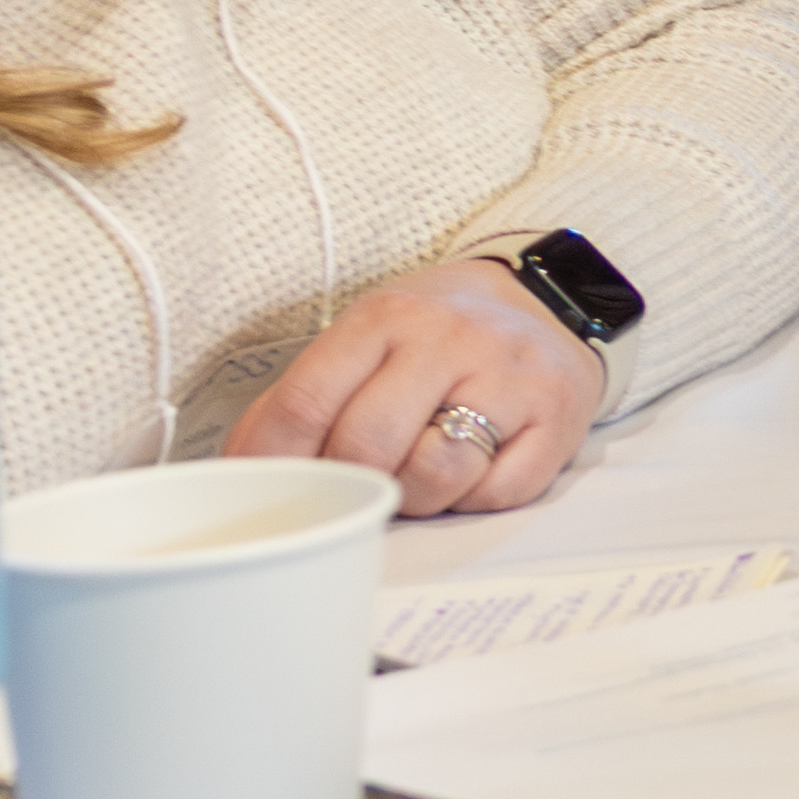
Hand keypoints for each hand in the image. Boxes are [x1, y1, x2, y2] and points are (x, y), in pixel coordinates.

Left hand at [225, 259, 596, 517]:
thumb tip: (242, 467)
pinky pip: (494, 493)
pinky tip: (470, 468)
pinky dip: (472, 497)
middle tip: (356, 484)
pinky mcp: (556, 418)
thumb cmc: (436, 334)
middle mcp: (447, 339)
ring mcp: (507, 377)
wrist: (547, 300)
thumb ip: (305, 395)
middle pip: (367, 447)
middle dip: (350, 484)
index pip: (305, 401)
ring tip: (416, 472)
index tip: (267, 491)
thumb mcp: (365, 336)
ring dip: (414, 496)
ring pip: (434, 476)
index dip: (274, 462)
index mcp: (384, 318)